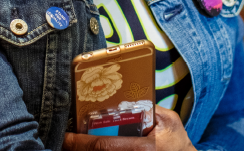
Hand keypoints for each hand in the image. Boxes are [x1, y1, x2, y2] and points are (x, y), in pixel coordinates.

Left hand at [63, 106, 194, 150]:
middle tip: (66, 142)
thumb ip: (148, 108)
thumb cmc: (177, 143)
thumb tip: (123, 98)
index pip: (104, 146)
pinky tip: (89, 149)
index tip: (66, 137)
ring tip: (74, 146)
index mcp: (143, 148)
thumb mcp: (169, 121)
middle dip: (79, 150)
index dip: (81, 143)